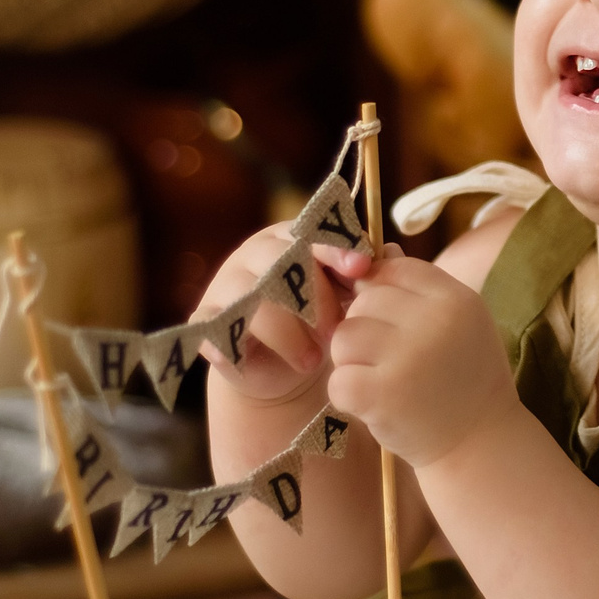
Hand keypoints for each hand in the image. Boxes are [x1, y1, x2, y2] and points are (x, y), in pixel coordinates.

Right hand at [193, 224, 367, 404]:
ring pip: (255, 299)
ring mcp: (228, 284)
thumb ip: (368, 274)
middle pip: (283, 261)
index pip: (314, 231)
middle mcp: (257, 254)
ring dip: (289, 333)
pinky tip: (249, 362)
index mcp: (293, 237)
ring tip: (312, 362)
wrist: (284, 367)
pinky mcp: (206, 320)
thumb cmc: (322, 320)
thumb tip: (392, 253)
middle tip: (338, 330)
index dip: (338, 247)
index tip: (361, 268)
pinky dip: (234, 346)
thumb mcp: (348, 297)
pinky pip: (214, 328)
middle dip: (316, 298)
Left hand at [325, 253, 520, 465]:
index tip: (387, 322)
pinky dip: (347, 395)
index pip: (395, 269)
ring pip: (344, 337)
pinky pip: (338, 379)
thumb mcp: (458, 324)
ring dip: (351, 362)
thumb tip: (372, 254)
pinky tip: (372, 406)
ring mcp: (409, 358)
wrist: (481, 446)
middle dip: (365, 330)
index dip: (380, 292)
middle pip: (365, 301)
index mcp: (456, 299)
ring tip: (380, 382)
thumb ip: (419, 290)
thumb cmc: (463, 380)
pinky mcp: (383, 395)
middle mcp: (435, 321)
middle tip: (386, 361)